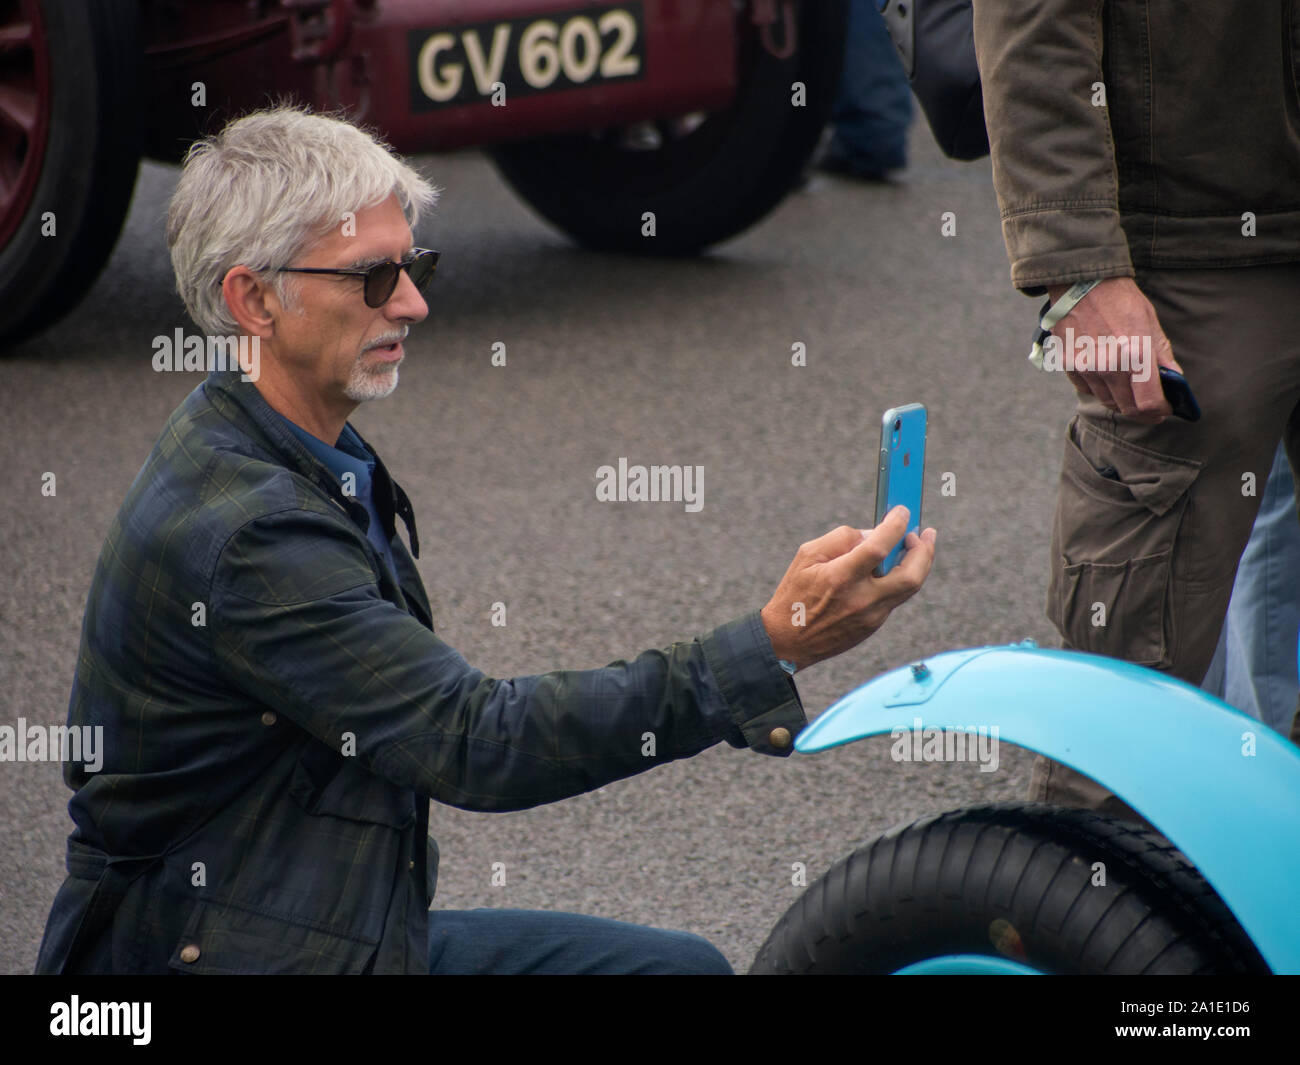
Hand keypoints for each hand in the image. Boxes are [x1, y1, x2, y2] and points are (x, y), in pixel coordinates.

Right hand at [760, 506, 936, 671]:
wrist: (788, 641)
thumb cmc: (794, 594)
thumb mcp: (807, 556)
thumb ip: (841, 539)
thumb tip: (873, 534)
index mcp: (840, 578)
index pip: (879, 547)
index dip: (896, 525)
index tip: (902, 512)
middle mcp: (861, 599)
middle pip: (912, 575)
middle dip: (924, 551)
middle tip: (922, 534)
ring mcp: (871, 616)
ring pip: (910, 588)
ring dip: (919, 564)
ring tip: (915, 546)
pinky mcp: (873, 626)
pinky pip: (895, 597)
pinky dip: (900, 578)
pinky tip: (894, 567)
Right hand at [1046, 276, 1179, 422]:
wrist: (1082, 283)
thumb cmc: (1121, 299)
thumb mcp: (1150, 322)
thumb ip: (1161, 354)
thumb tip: (1173, 379)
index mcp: (1136, 354)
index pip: (1149, 403)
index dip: (1160, 411)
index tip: (1165, 409)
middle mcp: (1110, 366)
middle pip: (1128, 408)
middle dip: (1143, 412)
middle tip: (1151, 408)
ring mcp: (1087, 368)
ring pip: (1108, 401)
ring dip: (1122, 400)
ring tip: (1130, 390)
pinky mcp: (1070, 366)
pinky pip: (1088, 390)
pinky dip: (1100, 389)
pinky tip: (1107, 376)